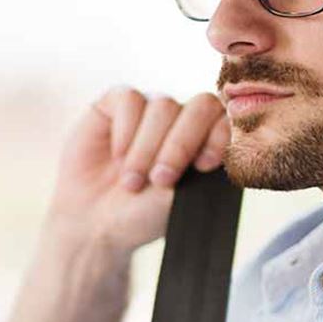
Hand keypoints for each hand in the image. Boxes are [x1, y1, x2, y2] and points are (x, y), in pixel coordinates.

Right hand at [45, 88, 229, 253]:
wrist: (93, 222)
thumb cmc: (141, 214)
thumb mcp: (181, 198)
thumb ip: (203, 167)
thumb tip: (229, 135)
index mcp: (207, 141)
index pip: (228, 119)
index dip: (219, 136)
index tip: (203, 166)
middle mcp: (182, 120)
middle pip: (201, 106)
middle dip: (181, 144)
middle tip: (160, 179)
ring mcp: (150, 109)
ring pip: (163, 105)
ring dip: (147, 147)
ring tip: (132, 181)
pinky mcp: (116, 104)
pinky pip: (129, 99)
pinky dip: (125, 130)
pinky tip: (117, 156)